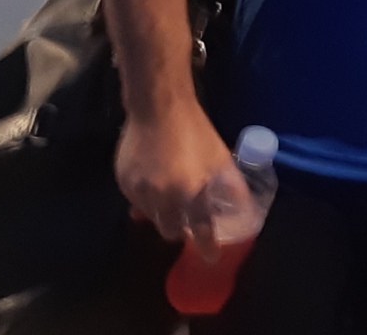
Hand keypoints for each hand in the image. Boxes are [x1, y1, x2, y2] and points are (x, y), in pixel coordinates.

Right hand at [115, 105, 239, 260]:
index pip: (200, 229)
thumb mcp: (220, 157)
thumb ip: (232, 185)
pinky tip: (155, 183)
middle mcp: (162, 197)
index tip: (211, 257)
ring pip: (151, 217)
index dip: (206, 245)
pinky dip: (147, 200)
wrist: (158, 109)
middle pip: (170, 231)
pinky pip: (136, 202)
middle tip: (188, 220)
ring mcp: (139, 190)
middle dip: (180, 230)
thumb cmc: (195, 131)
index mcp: (190, 191)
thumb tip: (243, 207)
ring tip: (172, 196)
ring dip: (163, 214)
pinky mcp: (123, 182)